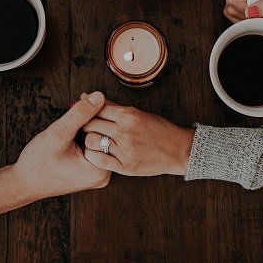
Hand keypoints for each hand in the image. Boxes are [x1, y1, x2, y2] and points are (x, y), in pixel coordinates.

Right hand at [10, 91, 110, 199]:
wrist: (25, 183)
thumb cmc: (38, 162)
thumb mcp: (59, 133)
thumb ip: (80, 114)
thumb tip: (100, 96)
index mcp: (100, 169)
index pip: (109, 131)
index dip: (97, 111)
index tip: (84, 99)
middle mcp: (104, 175)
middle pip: (106, 136)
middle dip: (93, 117)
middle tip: (79, 103)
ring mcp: (98, 175)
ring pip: (99, 140)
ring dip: (89, 125)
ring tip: (74, 118)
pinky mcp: (91, 172)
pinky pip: (94, 148)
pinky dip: (85, 135)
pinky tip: (74, 130)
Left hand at [81, 101, 195, 175]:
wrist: (177, 150)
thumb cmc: (158, 129)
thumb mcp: (137, 113)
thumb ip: (112, 107)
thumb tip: (88, 96)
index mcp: (128, 115)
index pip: (97, 109)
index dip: (87, 111)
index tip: (84, 114)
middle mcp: (125, 131)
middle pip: (90, 124)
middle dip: (85, 125)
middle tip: (84, 128)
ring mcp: (125, 150)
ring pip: (91, 141)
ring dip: (88, 140)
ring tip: (93, 140)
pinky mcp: (125, 166)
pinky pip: (98, 160)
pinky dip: (93, 155)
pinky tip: (96, 153)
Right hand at [224, 0, 262, 22]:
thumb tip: (250, 12)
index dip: (245, 12)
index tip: (261, 14)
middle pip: (230, 4)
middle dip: (246, 15)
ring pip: (231, 7)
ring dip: (245, 15)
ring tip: (261, 11)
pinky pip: (235, 5)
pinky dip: (245, 12)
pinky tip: (257, 9)